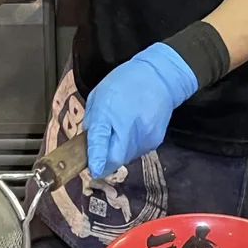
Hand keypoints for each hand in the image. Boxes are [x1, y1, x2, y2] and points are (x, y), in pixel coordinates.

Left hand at [83, 43, 198, 177]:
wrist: (158, 78)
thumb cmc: (124, 83)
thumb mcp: (98, 97)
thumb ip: (92, 123)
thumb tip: (89, 146)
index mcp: (109, 114)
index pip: (101, 145)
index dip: (96, 161)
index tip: (92, 170)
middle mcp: (129, 129)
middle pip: (115, 159)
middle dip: (106, 158)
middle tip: (102, 146)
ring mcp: (145, 137)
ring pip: (126, 158)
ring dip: (119, 151)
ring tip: (121, 130)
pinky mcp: (155, 141)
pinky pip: (138, 151)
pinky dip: (131, 146)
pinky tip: (133, 129)